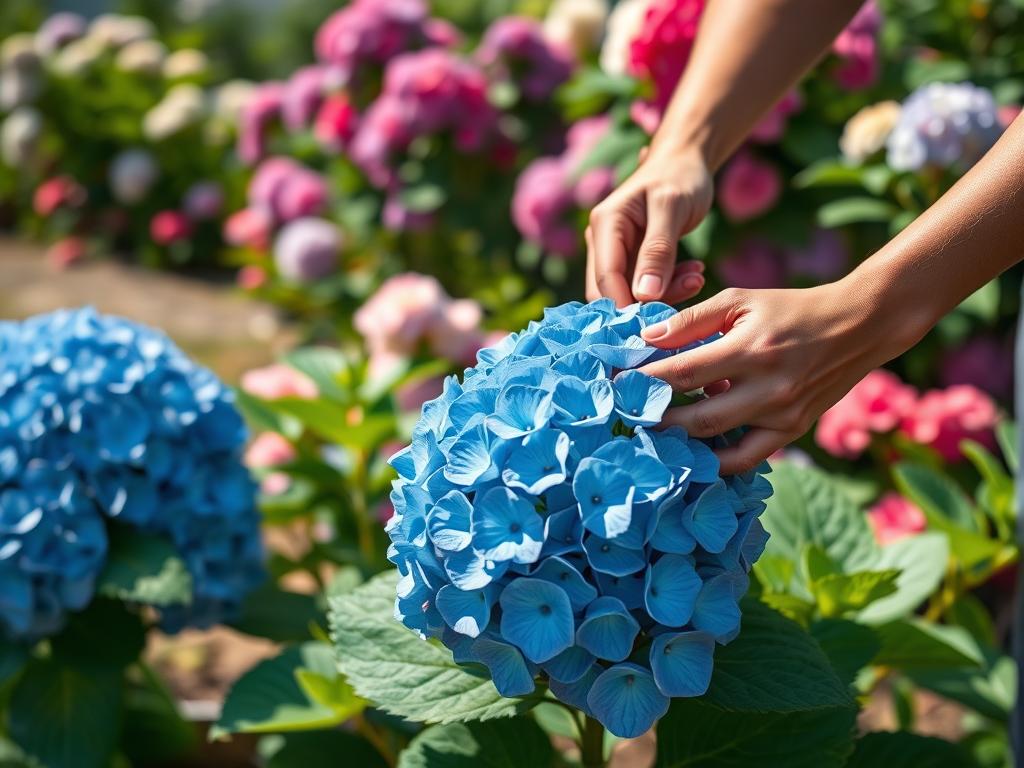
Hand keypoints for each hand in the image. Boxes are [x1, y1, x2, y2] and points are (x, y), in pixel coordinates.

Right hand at [586, 146, 712, 305]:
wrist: (686, 161)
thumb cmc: (680, 177)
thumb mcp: (672, 208)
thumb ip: (657, 251)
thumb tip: (644, 295)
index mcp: (605, 225)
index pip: (605, 279)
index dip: (626, 305)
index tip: (659, 319)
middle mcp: (602, 240)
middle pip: (613, 291)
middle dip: (649, 300)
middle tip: (691, 288)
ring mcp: (616, 251)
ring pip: (630, 292)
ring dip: (665, 293)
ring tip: (698, 276)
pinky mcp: (631, 259)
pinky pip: (644, 285)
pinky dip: (669, 286)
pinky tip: (694, 273)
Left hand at [637, 281, 922, 473]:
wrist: (858, 326)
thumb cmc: (790, 308)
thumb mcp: (740, 300)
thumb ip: (691, 320)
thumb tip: (644, 337)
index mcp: (750, 348)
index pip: (681, 373)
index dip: (642, 381)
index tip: (611, 385)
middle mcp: (768, 387)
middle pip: (693, 417)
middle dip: (651, 419)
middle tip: (619, 419)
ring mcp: (782, 415)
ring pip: (715, 442)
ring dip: (675, 442)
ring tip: (643, 435)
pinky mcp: (791, 431)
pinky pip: (745, 458)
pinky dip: (714, 461)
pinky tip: (686, 454)